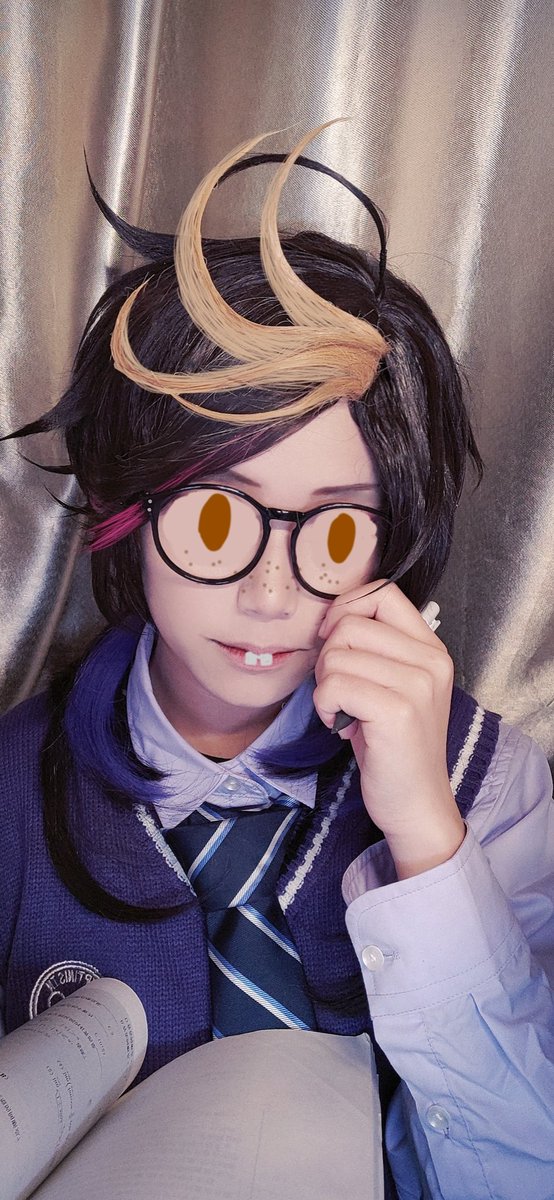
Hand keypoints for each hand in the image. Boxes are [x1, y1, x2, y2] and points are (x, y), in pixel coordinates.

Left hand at [313, 581, 465, 878]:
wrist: (416, 804)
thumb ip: (374, 648)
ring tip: (343, 712)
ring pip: (336, 655)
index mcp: (431, 648)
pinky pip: (334, 685)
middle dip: (328, 656)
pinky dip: (325, 706)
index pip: (382, 592)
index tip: (335, 641)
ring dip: (324, 686)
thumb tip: (329, 619)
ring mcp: (418, 685)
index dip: (346, 608)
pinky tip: (342, 725)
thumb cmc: (394, 746)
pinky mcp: (398, 711)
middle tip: (338, 691)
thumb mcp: (394, 686)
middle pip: (350, 623)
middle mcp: (431, 660)